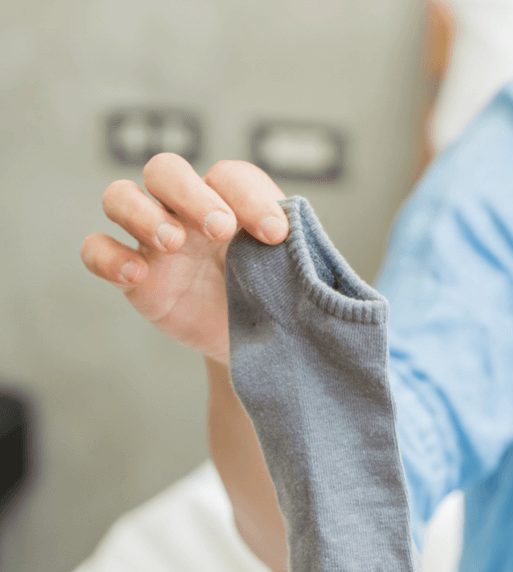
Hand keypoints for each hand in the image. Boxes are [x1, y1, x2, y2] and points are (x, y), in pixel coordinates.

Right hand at [81, 154, 288, 365]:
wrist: (252, 337)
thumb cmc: (271, 289)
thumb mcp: (288, 269)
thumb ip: (291, 248)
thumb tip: (288, 235)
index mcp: (229, 199)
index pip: (229, 175)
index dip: (251, 197)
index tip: (277, 235)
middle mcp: (186, 210)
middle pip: (165, 170)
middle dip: (191, 194)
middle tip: (221, 229)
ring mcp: (153, 239)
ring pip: (120, 196)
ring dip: (143, 214)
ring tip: (175, 243)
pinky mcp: (132, 274)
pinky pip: (96, 250)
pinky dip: (109, 257)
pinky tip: (138, 274)